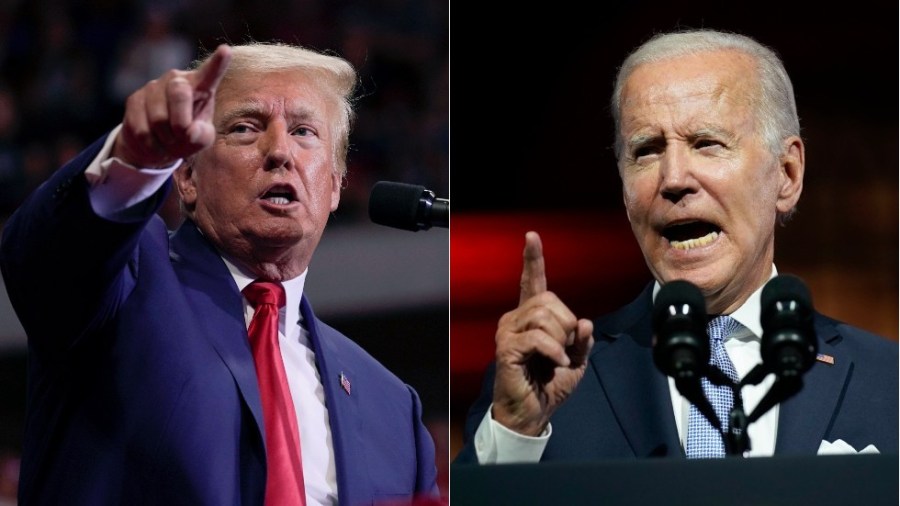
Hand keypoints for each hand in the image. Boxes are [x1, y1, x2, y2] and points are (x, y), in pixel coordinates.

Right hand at [112, 44, 232, 167]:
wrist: (156, 143)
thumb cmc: (186, 136)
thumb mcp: (201, 139)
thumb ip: (202, 136)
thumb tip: (189, 131)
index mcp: (200, 86)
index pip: (210, 74)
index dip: (218, 63)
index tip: (226, 50)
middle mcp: (176, 80)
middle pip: (179, 94)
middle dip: (181, 124)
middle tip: (183, 137)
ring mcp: (153, 87)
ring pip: (159, 118)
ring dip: (166, 139)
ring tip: (168, 140)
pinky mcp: (134, 99)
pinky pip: (142, 130)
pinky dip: (151, 145)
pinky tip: (154, 142)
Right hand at [492, 231, 593, 435]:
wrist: (533, 413)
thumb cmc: (550, 386)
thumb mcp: (576, 360)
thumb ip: (581, 340)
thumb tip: (584, 322)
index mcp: (531, 318)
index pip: (531, 281)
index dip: (533, 259)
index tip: (532, 236)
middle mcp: (515, 319)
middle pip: (548, 299)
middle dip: (567, 322)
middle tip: (565, 348)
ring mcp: (508, 332)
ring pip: (544, 316)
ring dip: (561, 338)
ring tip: (557, 358)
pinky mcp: (506, 348)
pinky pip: (538, 337)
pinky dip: (554, 351)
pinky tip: (555, 363)